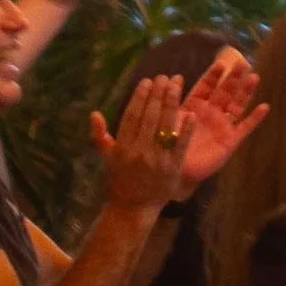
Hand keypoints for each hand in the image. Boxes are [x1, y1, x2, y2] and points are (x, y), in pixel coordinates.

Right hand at [88, 71, 189, 216]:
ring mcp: (157, 160)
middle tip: (164, 77)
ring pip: (165, 126)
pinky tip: (191, 114)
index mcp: (122, 146)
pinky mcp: (172, 168)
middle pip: (150, 116)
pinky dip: (185, 130)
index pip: (132, 115)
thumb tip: (94, 113)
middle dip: (158, 94)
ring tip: (176, 85)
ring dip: (172, 103)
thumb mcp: (106, 158)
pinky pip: (180, 146)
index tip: (147, 81)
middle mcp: (139, 151)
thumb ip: (100, 135)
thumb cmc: (118, 181)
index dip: (140, 96)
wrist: (132, 209)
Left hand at [167, 48, 264, 192]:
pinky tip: (264, 107)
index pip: (206, 86)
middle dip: (233, 78)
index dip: (213, 75)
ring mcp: (223, 125)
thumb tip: (171, 77)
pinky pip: (245, 127)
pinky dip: (255, 118)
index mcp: (196, 105)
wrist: (177, 170)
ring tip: (254, 77)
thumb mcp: (170, 118)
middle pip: (225, 91)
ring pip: (237, 105)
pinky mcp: (231, 140)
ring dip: (246, 92)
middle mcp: (212, 112)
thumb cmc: (171, 144)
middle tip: (242, 63)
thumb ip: (172, 100)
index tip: (220, 63)